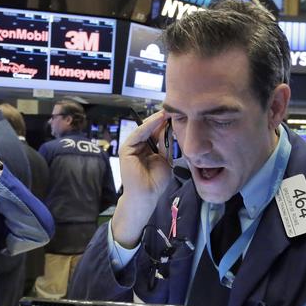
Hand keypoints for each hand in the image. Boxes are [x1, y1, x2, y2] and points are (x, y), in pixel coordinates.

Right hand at [112, 111, 172, 247]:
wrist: (146, 195)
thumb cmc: (156, 182)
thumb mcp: (165, 159)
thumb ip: (165, 144)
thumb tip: (170, 128)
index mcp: (147, 149)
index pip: (156, 133)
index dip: (166, 124)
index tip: (178, 115)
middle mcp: (138, 146)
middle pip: (150, 128)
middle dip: (161, 119)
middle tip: (174, 109)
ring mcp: (131, 147)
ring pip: (144, 129)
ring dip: (156, 120)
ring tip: (167, 112)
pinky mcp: (126, 148)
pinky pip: (138, 133)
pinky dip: (148, 126)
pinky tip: (158, 120)